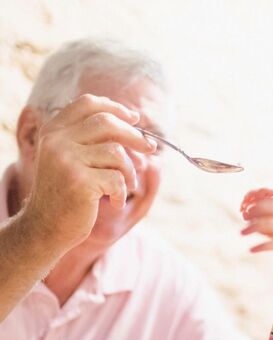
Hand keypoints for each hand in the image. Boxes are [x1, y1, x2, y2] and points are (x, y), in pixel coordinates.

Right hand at [23, 94, 156, 251]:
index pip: (88, 104)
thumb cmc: (66, 195)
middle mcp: (57, 141)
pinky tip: (115, 203)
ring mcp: (66, 160)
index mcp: (54, 130)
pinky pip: (117, 179)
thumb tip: (136, 127)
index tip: (135, 119)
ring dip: (129, 171)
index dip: (115, 108)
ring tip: (127, 186)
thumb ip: (92, 141)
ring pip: (116, 152)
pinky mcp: (80, 181)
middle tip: (150, 148)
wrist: (46, 228)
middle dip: (134, 136)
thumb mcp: (73, 161)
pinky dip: (122, 192)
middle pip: (107, 123)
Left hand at [241, 188, 272, 275]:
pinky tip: (252, 249)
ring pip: (270, 224)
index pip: (272, 199)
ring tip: (242, 233)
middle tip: (244, 217)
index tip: (245, 207)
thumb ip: (270, 221)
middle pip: (271, 207)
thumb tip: (250, 217)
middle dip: (255, 210)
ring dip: (253, 227)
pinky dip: (261, 246)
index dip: (256, 200)